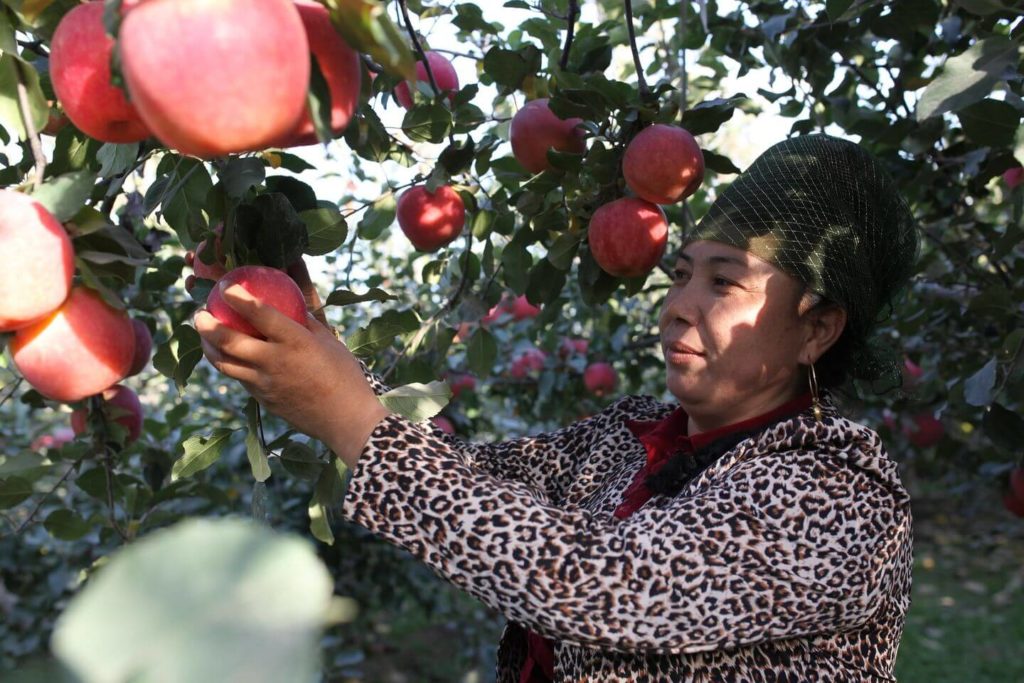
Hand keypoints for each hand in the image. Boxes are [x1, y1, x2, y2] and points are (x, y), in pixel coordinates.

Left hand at [193, 284, 389, 466]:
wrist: (346, 419)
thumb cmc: (344, 375)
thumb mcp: (329, 341)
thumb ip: (306, 320)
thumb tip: (289, 300)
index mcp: (295, 342)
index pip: (260, 314)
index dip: (238, 297)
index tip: (225, 286)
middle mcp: (275, 361)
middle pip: (228, 341)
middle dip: (207, 324)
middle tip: (199, 313)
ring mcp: (265, 384)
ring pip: (224, 363)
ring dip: (208, 346)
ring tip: (204, 334)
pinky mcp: (262, 400)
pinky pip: (238, 378)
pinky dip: (227, 364)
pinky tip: (227, 356)